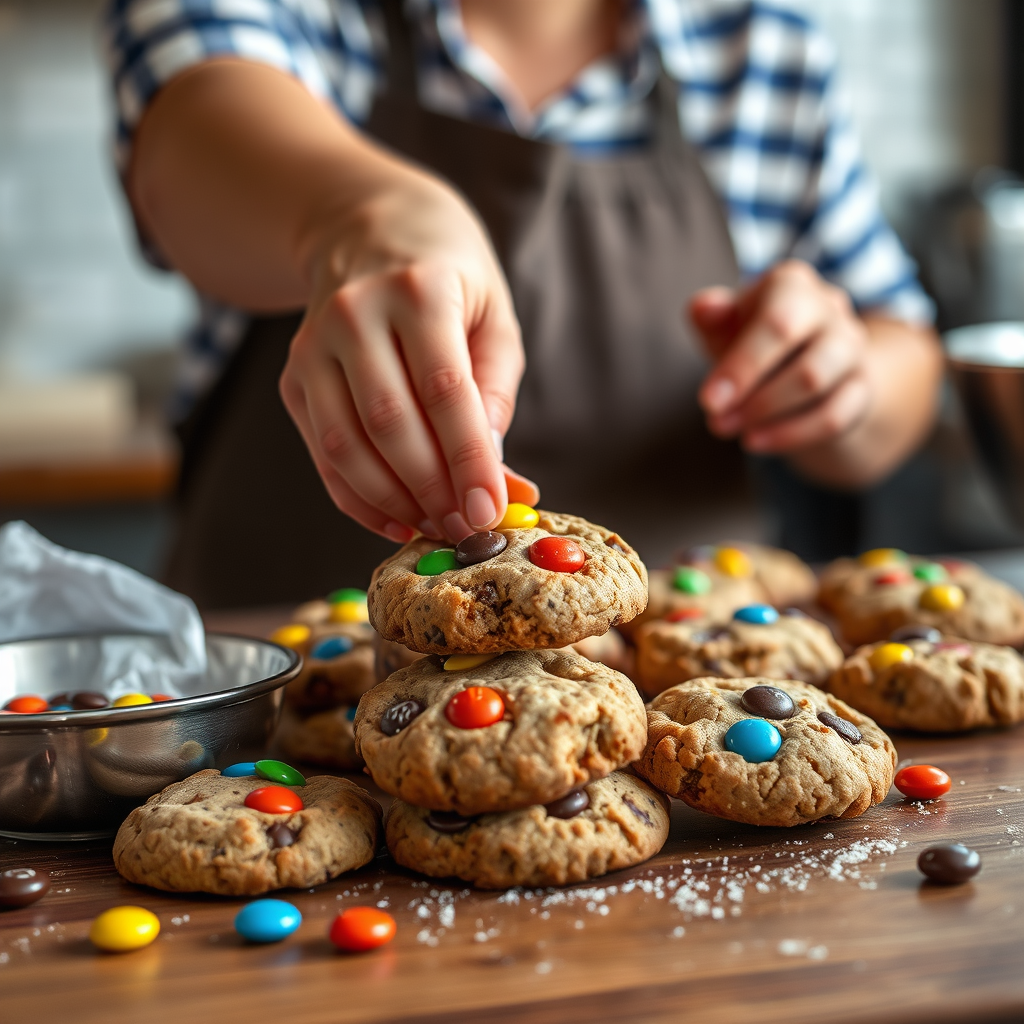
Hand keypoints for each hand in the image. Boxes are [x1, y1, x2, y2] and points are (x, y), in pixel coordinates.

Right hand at [280, 167, 537, 543]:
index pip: (444, 389)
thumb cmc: (447, 282)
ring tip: (437, 527)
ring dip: (394, 502)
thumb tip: (494, 474)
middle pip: (390, 423)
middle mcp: (353, 314)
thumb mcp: (492, 318)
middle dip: (432, 490)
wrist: (366, 231)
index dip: (467, 459)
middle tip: (468, 529)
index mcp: (417, 290)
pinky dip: (359, 499)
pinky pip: (324, 454)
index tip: (488, 510)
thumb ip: (494, 393)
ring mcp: (312, 348)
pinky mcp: (292, 379)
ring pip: (347, 446)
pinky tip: (397, 520)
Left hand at [691, 260, 870, 454]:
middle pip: (807, 361)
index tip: (709, 401)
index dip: (743, 365)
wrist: (793, 362)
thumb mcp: (724, 326)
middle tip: (716, 421)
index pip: (777, 322)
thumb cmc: (751, 339)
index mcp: (792, 285)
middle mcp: (831, 311)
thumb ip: (711, 317)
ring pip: (819, 389)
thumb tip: (703, 307)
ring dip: (768, 416)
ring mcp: (851, 349)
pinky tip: (755, 441)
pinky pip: (833, 417)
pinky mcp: (860, 388)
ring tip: (727, 428)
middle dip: (757, 397)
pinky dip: (790, 434)